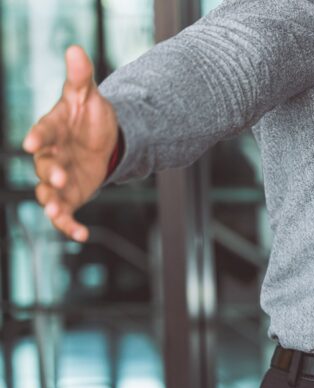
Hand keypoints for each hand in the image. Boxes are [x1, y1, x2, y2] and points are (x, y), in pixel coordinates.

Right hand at [22, 46, 118, 241]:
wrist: (104, 140)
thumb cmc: (89, 117)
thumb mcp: (88, 96)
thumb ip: (81, 78)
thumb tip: (76, 49)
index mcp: (52, 130)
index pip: (43, 132)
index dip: (38, 137)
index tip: (32, 142)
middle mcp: (50, 156)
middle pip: (44, 165)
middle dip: (49, 172)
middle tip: (57, 178)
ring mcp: (57, 179)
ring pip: (48, 193)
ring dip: (51, 202)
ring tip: (56, 210)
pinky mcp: (68, 197)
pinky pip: (65, 214)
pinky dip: (70, 226)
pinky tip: (82, 236)